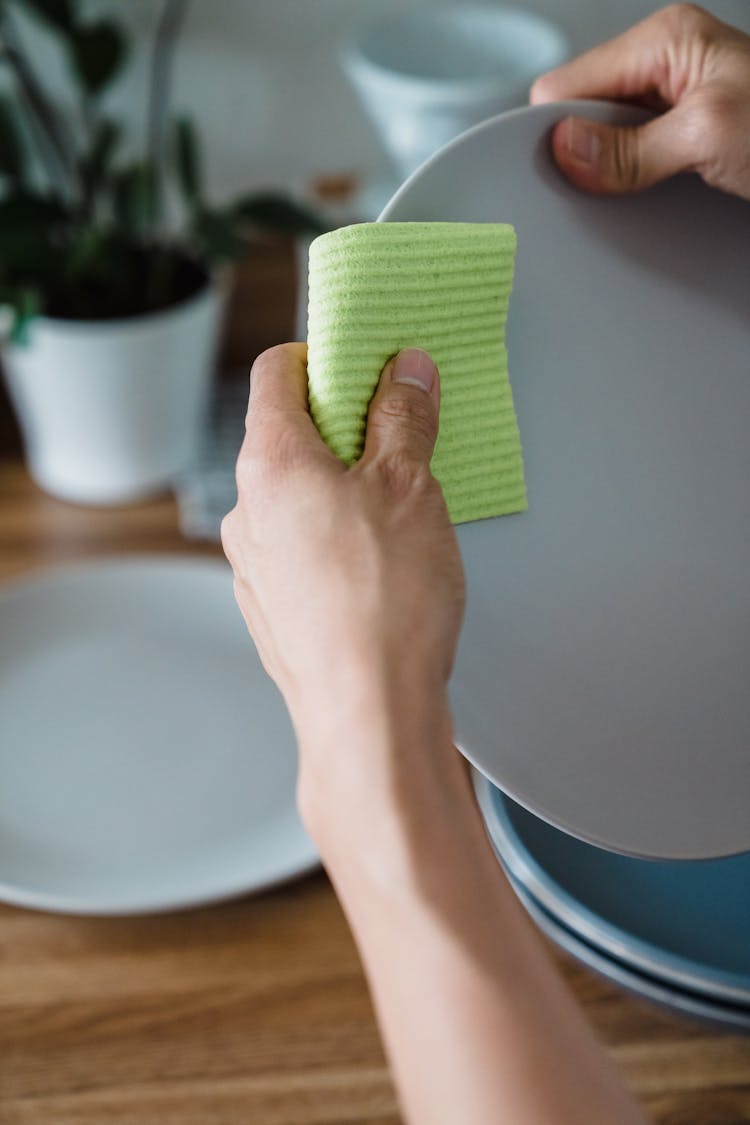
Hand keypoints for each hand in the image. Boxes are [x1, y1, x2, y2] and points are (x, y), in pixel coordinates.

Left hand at [222, 344, 464, 839]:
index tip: (369, 362)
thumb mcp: (411, 487)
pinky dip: (338, 536)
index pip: (276, 371)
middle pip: (289, 434)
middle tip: (404, 436)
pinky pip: (303, 547)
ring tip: (404, 509)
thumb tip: (405, 374)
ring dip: (346, 486)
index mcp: (270, 464)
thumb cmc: (384, 605)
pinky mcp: (273, 608)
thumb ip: (403, 418)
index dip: (324, 356)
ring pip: (298, 497)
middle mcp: (247, 511)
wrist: (368, 715)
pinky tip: (383, 562)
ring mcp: (255, 565)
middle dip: (347, 425)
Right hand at [530, 3, 749, 199]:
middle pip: (583, 110)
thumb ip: (630, 148)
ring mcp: (674, 98)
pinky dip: (629, 180)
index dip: (558, 130)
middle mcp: (665, 61)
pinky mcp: (683, 131)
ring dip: (609, 171)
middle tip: (606, 187)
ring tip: (637, 191)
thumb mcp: (706, 136)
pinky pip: (631, 155)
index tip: (562, 172)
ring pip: (604, 137)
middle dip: (584, 152)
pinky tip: (647, 193)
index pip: (568, 82)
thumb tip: (565, 148)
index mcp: (664, 39)